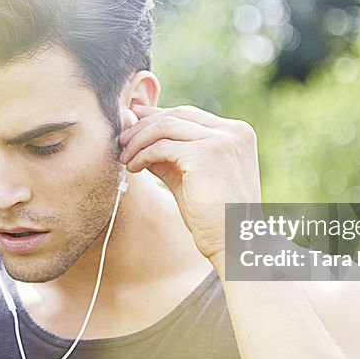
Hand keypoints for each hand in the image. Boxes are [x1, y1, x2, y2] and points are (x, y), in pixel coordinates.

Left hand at [117, 105, 260, 260]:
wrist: (234, 243)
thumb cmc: (213, 216)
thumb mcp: (190, 177)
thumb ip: (170, 154)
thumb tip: (136, 137)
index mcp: (237, 133)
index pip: (189, 115)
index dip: (157, 118)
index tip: (133, 126)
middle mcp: (233, 131)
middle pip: (176, 115)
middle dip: (144, 125)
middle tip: (122, 140)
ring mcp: (221, 141)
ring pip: (166, 126)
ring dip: (138, 140)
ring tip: (125, 157)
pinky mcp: (205, 155)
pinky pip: (162, 146)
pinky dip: (142, 154)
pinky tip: (133, 167)